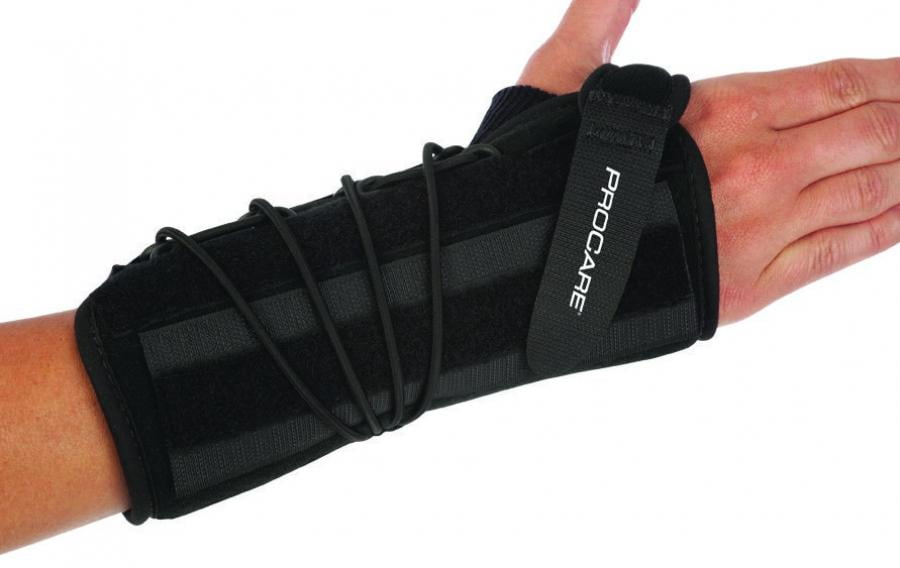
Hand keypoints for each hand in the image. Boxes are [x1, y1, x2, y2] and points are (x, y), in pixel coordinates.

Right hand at [519, 1, 898, 324]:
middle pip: (874, 134)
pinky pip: (842, 252)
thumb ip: (601, 14)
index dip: (895, 76)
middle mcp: (758, 167)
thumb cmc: (538, 177)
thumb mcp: (562, 77)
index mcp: (723, 109)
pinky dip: (888, 229)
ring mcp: (762, 230)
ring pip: (872, 192)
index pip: (841, 81)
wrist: (521, 270)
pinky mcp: (752, 287)